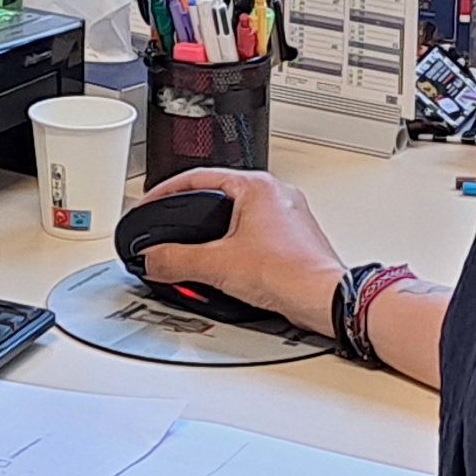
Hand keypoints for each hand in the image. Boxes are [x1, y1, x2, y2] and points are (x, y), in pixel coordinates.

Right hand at [136, 166, 343, 331]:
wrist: (325, 298)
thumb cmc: (291, 272)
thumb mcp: (217, 265)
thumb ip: (176, 260)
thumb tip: (153, 259)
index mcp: (257, 186)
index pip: (198, 177)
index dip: (166, 191)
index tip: (150, 203)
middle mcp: (276, 195)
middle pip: (219, 195)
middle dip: (190, 214)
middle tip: (170, 226)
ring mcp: (288, 217)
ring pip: (238, 216)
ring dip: (213, 233)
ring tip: (196, 250)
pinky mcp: (293, 240)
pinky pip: (254, 235)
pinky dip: (234, 247)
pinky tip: (226, 266)